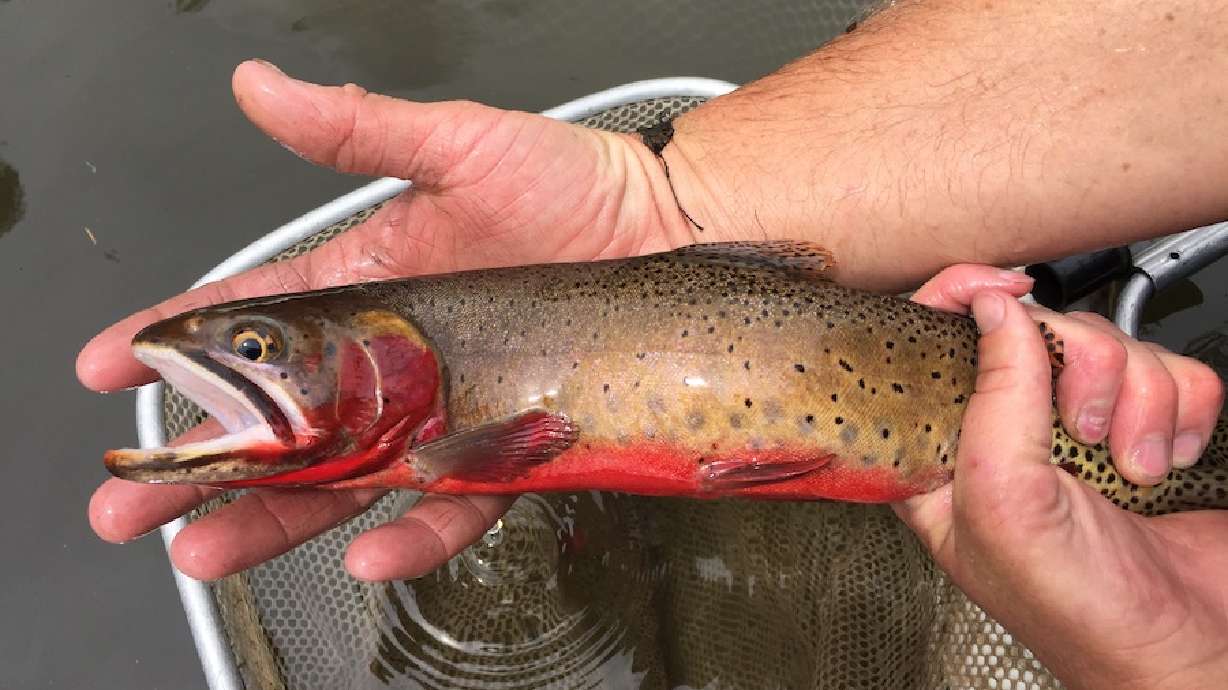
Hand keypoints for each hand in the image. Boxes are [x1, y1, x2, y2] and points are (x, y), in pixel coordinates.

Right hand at [82, 59, 704, 580]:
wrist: (676, 231)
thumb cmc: (578, 184)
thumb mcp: (459, 144)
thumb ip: (358, 127)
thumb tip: (261, 86)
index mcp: (370, 284)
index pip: (254, 322)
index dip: (180, 347)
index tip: (110, 368)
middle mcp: (397, 358)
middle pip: (279, 424)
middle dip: (199, 464)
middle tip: (130, 500)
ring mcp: (448, 409)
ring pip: (344, 479)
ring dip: (272, 518)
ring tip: (205, 548)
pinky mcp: (509, 446)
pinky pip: (451, 502)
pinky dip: (411, 533)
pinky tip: (366, 548)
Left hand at [895, 267, 1227, 689]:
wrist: (1190, 651)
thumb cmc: (1080, 614)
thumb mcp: (1005, 504)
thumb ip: (993, 399)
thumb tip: (990, 309)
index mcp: (946, 453)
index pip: (930, 342)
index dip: (958, 297)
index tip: (1001, 289)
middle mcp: (1007, 435)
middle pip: (1036, 328)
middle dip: (1080, 370)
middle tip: (1087, 433)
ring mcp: (1079, 430)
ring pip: (1111, 344)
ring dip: (1139, 399)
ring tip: (1130, 467)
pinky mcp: (1147, 428)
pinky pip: (1171, 371)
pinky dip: (1183, 409)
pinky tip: (1165, 461)